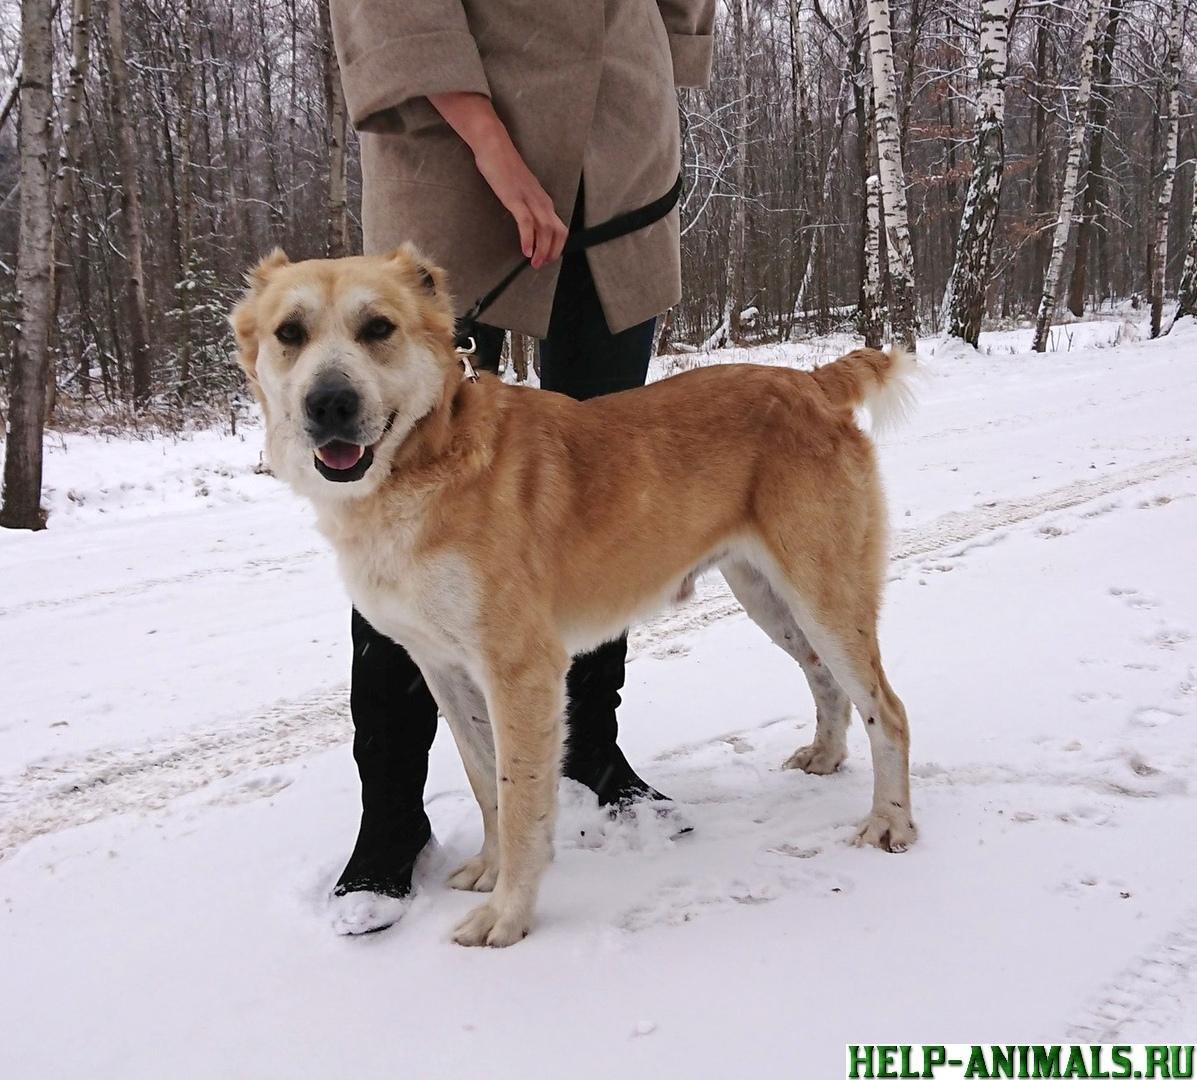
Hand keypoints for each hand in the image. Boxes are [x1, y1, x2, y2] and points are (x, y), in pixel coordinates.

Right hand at [428, 92, 567, 269]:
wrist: (493, 145)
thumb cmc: (503, 167)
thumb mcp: (520, 190)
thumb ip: (526, 205)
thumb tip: (525, 223)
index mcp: (543, 200)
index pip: (559, 228)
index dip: (556, 246)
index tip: (547, 258)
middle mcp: (542, 200)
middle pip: (557, 232)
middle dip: (552, 252)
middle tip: (541, 265)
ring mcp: (529, 199)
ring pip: (545, 230)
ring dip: (542, 250)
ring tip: (534, 264)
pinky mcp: (515, 198)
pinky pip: (526, 222)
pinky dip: (528, 238)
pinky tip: (525, 251)